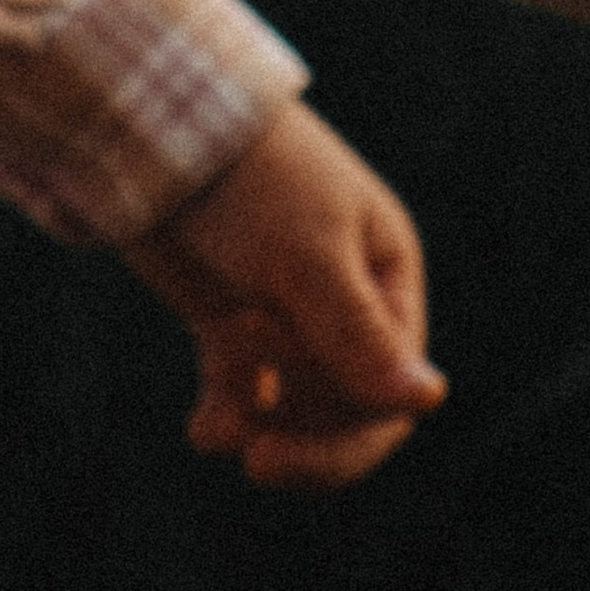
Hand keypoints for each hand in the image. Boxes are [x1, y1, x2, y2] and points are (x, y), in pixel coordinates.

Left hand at [122, 97, 445, 488]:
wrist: (159, 131)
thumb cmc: (250, 178)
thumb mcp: (308, 255)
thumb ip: (359, 334)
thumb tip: (430, 400)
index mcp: (384, 277)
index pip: (389, 393)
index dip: (348, 442)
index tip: (282, 456)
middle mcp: (344, 302)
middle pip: (343, 410)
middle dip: (302, 440)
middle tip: (256, 459)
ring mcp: (285, 314)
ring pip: (292, 408)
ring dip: (261, 428)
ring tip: (218, 427)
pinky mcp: (231, 320)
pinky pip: (243, 392)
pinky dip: (227, 416)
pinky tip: (203, 428)